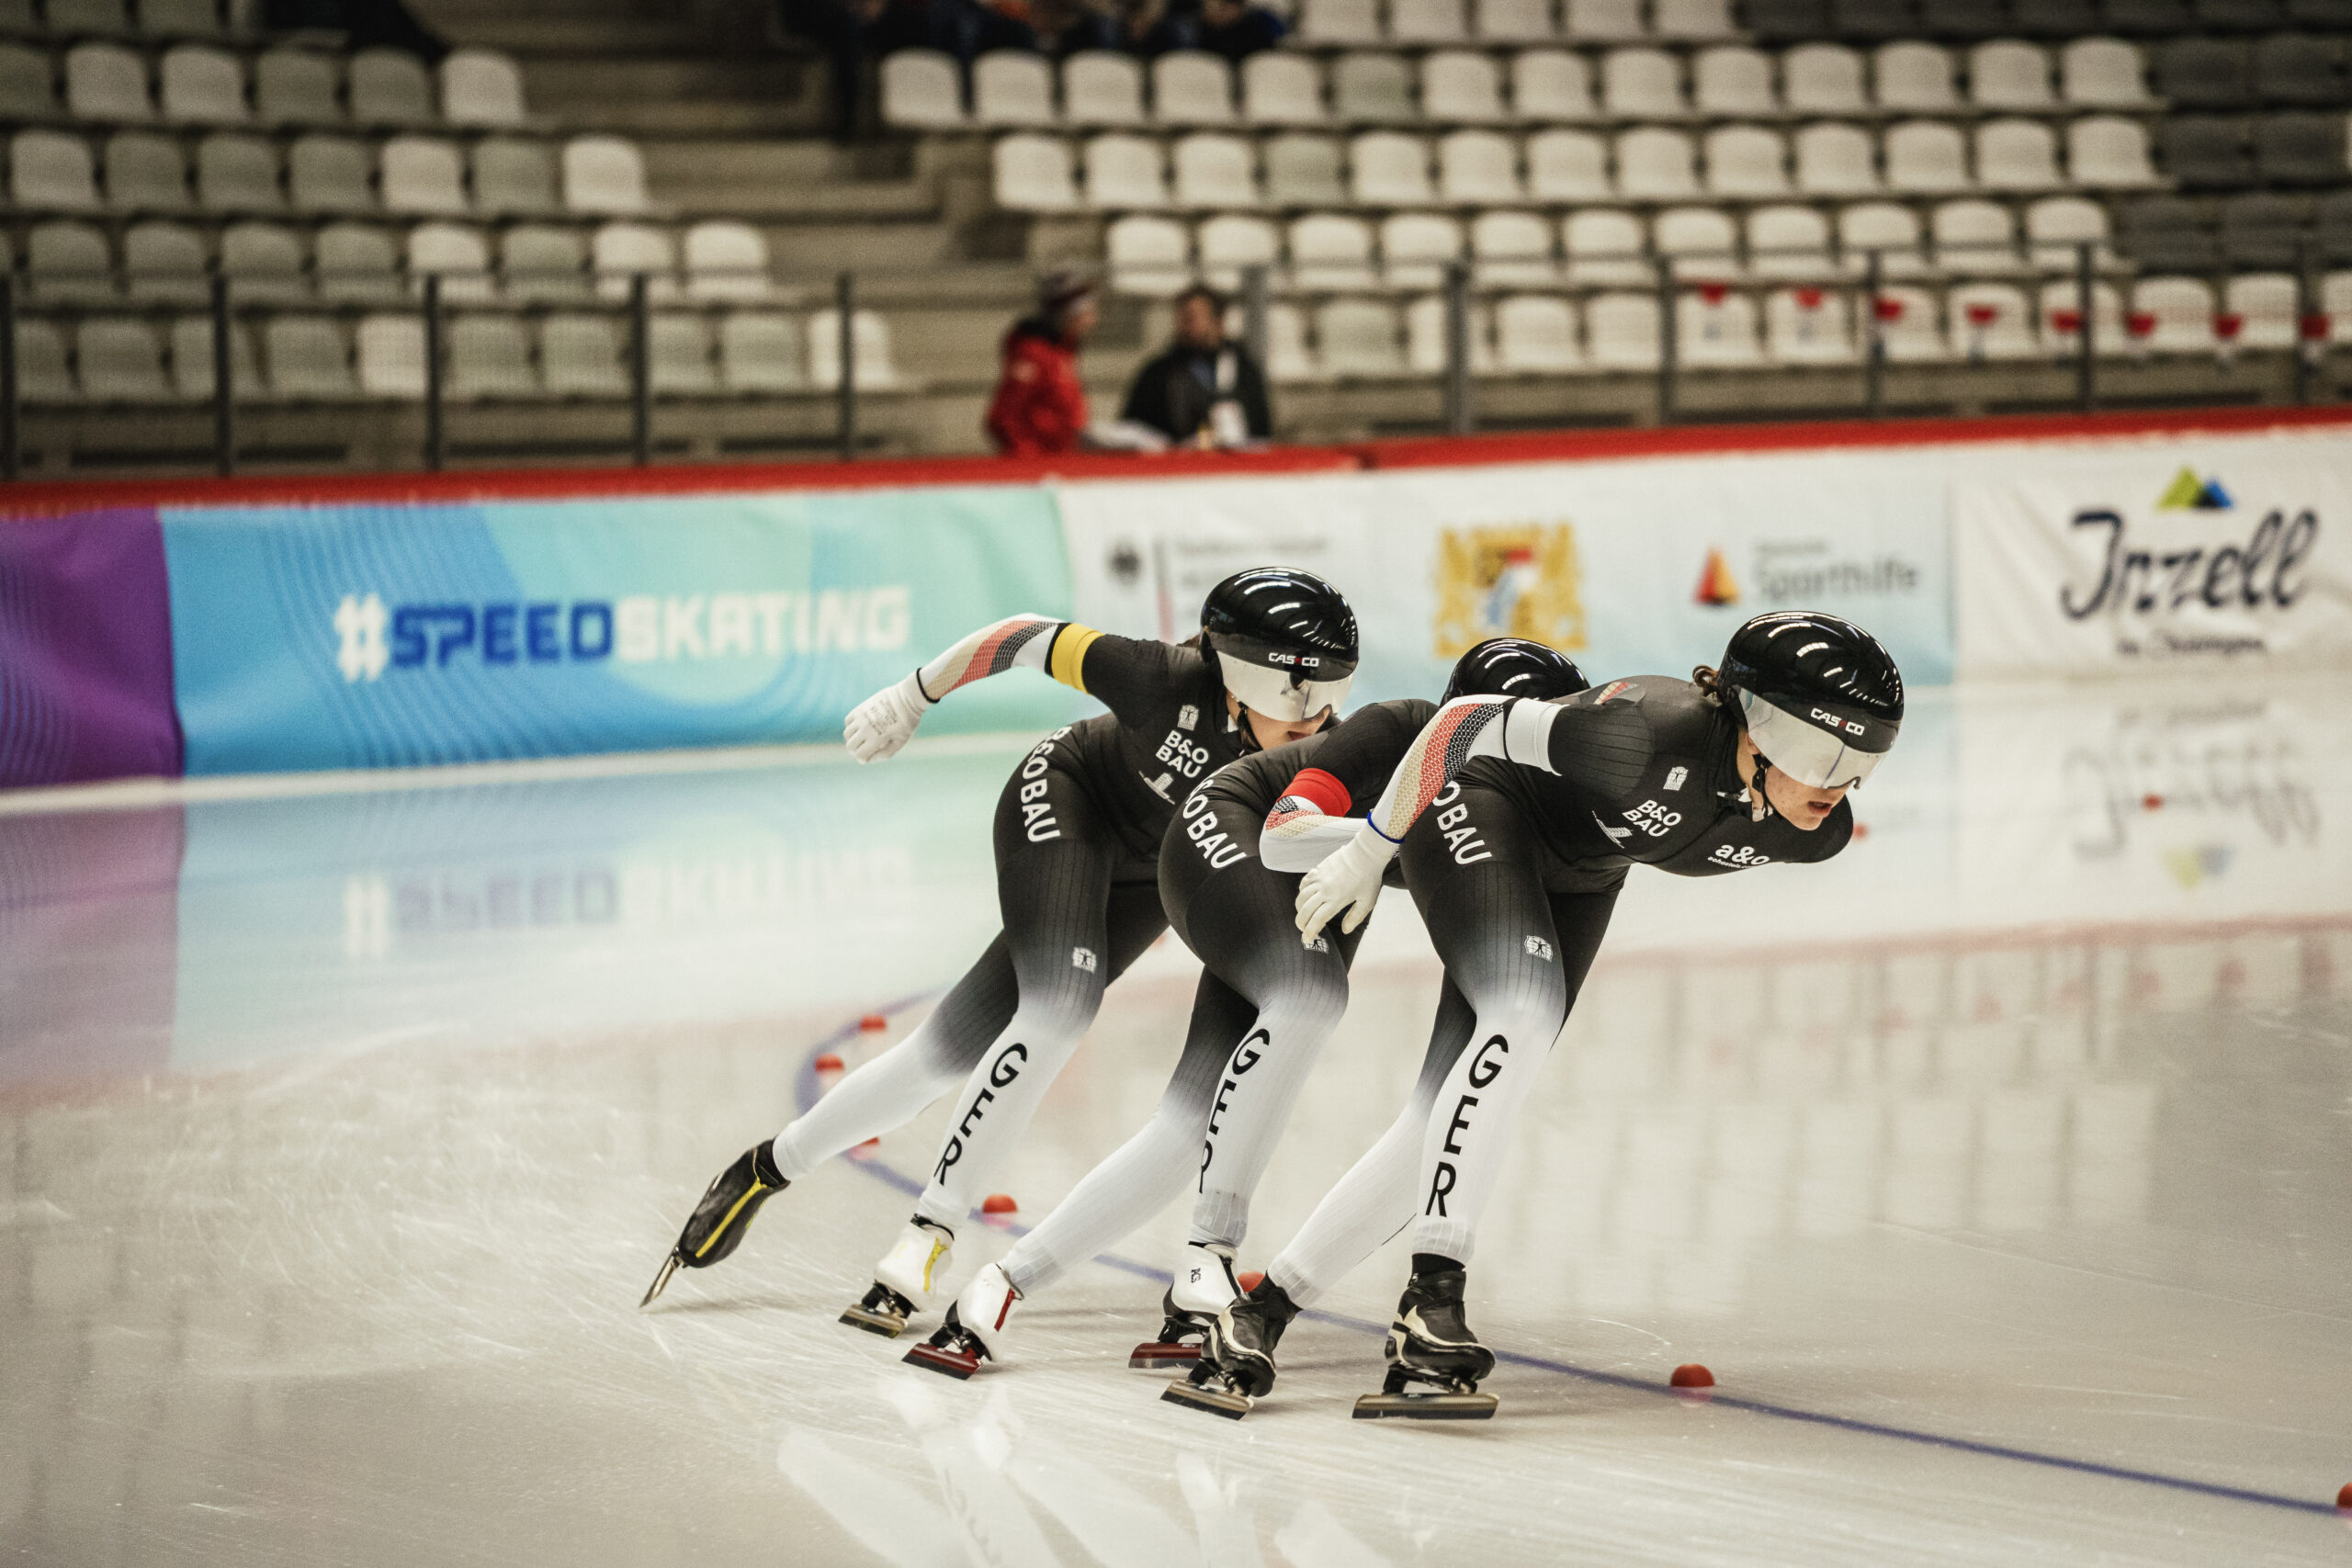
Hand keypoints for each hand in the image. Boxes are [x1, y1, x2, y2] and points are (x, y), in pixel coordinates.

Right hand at [843, 672, 929, 762]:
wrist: (907, 699)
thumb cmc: (906, 722)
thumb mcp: (900, 741)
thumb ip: (885, 754)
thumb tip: (869, 759)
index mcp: (876, 738)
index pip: (859, 754)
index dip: (862, 759)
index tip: (867, 758)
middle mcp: (866, 728)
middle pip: (850, 745)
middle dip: (855, 751)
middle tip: (862, 750)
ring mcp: (861, 717)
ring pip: (847, 733)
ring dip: (852, 739)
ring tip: (861, 739)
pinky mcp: (860, 708)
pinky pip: (848, 721)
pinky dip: (850, 727)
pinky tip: (859, 728)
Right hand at [1294, 824, 1391, 943]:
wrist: (1366, 853)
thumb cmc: (1369, 877)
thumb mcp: (1367, 901)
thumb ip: (1355, 917)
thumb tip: (1345, 930)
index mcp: (1336, 900)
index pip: (1317, 920)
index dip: (1309, 932)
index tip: (1306, 940)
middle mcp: (1325, 890)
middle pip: (1305, 910)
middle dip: (1301, 923)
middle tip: (1303, 930)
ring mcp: (1320, 879)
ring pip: (1301, 897)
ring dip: (1299, 909)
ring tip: (1303, 915)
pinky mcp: (1318, 869)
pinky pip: (1304, 883)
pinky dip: (1301, 892)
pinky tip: (1304, 896)